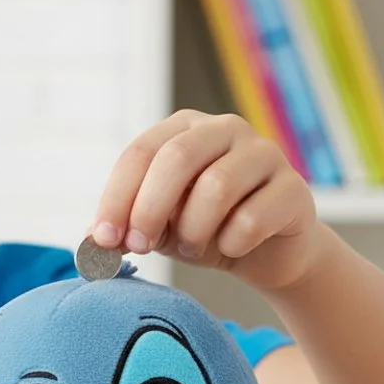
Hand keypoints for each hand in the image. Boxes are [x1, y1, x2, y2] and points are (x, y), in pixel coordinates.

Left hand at [91, 110, 328, 291]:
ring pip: (216, 187)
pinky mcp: (294, 188)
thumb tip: (88, 240)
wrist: (266, 254)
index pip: (140, 152)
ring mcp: (264, 153)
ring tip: (191, 248)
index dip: (116, 197)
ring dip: (193, 230)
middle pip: (176, 158)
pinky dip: (231, 243)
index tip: (103, 238)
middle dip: (149, 209)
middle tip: (138, 246)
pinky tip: (230, 248)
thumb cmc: (203, 231)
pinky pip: (252, 218)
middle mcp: (224, 130)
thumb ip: (124, 229)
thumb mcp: (156, 229)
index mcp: (183, 130)